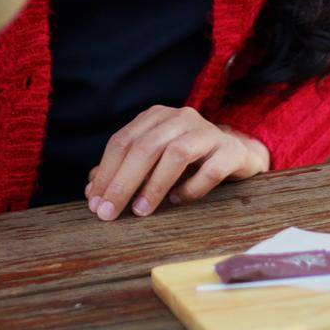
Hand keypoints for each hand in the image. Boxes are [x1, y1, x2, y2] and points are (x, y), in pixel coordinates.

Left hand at [84, 107, 269, 219]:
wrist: (237, 153)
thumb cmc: (188, 159)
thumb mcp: (153, 160)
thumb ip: (124, 169)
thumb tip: (92, 189)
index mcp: (156, 117)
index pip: (122, 141)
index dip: (106, 172)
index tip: (94, 203)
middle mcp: (180, 118)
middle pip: (145, 147)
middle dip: (123, 182)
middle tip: (109, 212)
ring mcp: (207, 132)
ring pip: (176, 153)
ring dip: (154, 185)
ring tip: (141, 211)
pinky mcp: (230, 151)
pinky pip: (209, 170)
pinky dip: (191, 189)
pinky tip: (178, 201)